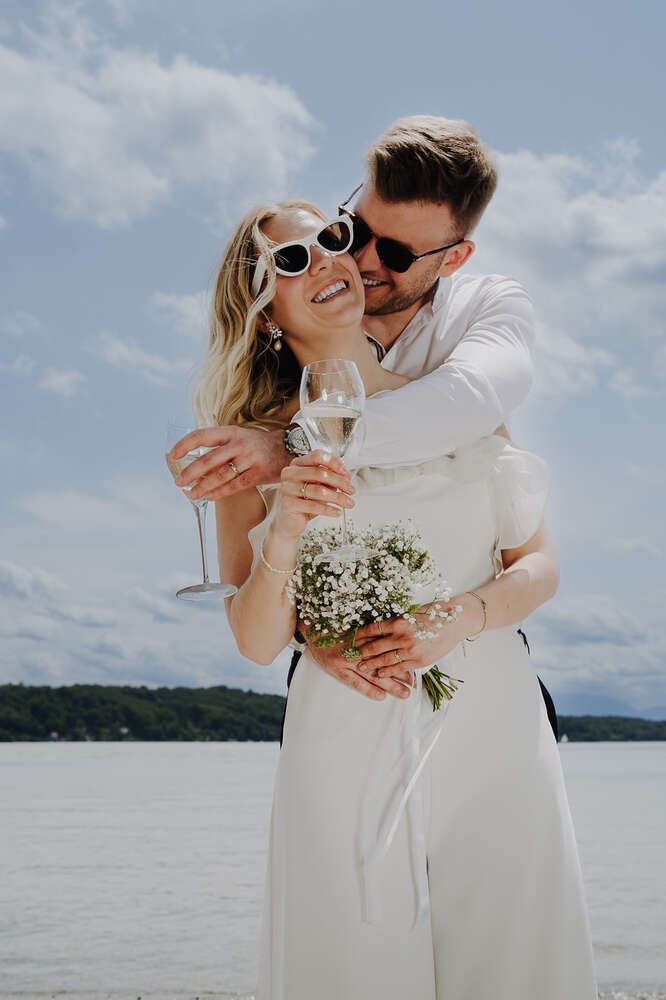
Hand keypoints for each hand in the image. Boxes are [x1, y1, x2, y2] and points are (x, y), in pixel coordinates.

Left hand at [168, 426, 288, 499]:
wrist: (289, 448)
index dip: (185, 445)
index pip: (202, 435)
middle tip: (179, 482)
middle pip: (209, 459)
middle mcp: (239, 444)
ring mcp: (249, 459)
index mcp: (231, 432)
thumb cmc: (259, 444)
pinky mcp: (258, 474)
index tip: (173, 455)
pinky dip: (220, 492)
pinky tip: (210, 497)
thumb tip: (196, 461)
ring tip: (192, 494)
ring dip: (203, 486)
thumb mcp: (240, 436)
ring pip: (220, 475)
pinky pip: (234, 486)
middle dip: (191, 472)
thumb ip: (221, 445)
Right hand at [272, 451, 354, 539]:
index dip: (335, 463)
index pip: (318, 456)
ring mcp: (287, 488)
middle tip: (351, 490)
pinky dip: (329, 510)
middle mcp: (290, 473)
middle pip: (320, 473)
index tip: (347, 474)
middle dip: (340, 482)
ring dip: (338, 498)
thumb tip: (346, 477)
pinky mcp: (288, 504)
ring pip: (319, 490)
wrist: (288, 522)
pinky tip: (337, 512)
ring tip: (348, 503)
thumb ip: (329, 479)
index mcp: (297, 464)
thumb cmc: (303, 502)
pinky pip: (313, 506)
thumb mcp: (318, 486)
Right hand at [304, 632, 414, 701]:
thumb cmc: (338, 628)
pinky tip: (380, 696)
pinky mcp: (338, 669)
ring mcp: (347, 660)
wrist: (314, 630)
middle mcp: (358, 647)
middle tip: (416, 682)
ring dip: (390, 684)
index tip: (418, 662)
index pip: (389, 647)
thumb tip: (399, 636)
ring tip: (404, 693)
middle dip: (401, 672)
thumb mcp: (358, 625)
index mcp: (365, 634)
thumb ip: (376, 631)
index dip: (404, 655)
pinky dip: (368, 689)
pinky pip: (355, 682)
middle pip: (384, 662)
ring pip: (373, 674)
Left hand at [354, 603, 466, 677]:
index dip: (360, 635)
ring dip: (371, 664)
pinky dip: (388, 671)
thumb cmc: (434, 614)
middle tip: (350, 656)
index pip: (372, 629)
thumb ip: (396, 622)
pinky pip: (399, 668)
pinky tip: (380, 674)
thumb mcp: (411, 613)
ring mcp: (410, 650)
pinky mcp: (419, 661)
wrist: (455, 622)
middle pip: (375, 646)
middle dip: (361, 652)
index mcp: (398, 621)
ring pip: (385, 660)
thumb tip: (380, 628)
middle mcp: (401, 636)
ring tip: (361, 668)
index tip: (351, 638)